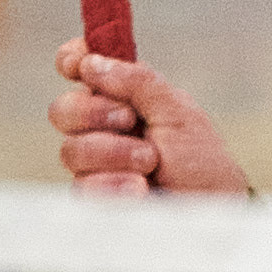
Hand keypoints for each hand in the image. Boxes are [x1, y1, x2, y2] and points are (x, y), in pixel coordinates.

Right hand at [51, 40, 249, 197]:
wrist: (208, 211)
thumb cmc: (202, 162)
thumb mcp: (179, 113)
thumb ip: (139, 82)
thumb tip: (94, 62)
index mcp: (127, 97)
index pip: (84, 69)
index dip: (72, 60)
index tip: (76, 65)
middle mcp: (105, 127)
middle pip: (63, 110)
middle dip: (93, 113)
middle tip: (130, 121)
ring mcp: (97, 163)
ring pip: (71, 150)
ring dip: (114, 153)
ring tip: (150, 163)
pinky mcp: (96, 196)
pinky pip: (82, 186)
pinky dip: (115, 184)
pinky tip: (140, 189)